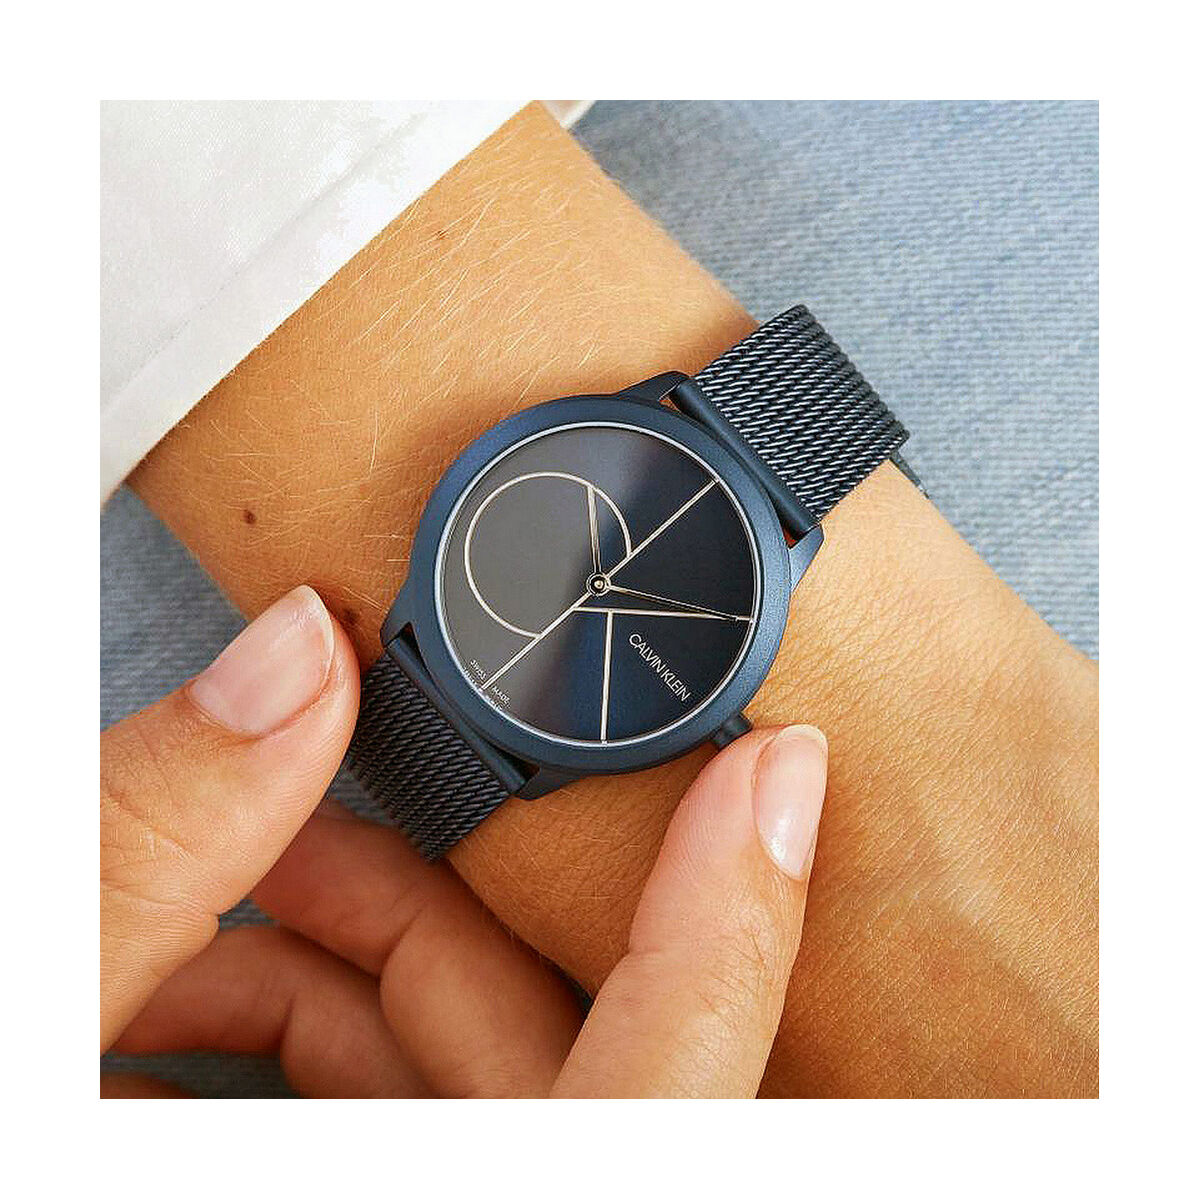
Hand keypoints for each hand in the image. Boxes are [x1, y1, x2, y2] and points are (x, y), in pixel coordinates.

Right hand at [101, 586, 827, 1096]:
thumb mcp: (25, 999)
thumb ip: (140, 839)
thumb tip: (289, 657)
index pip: (657, 1107)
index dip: (731, 932)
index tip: (778, 777)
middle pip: (544, 1066)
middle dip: (427, 916)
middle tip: (311, 809)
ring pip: (463, 1084)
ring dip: (347, 970)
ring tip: (217, 887)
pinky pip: (396, 1112)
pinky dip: (309, 1031)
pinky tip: (194, 976)